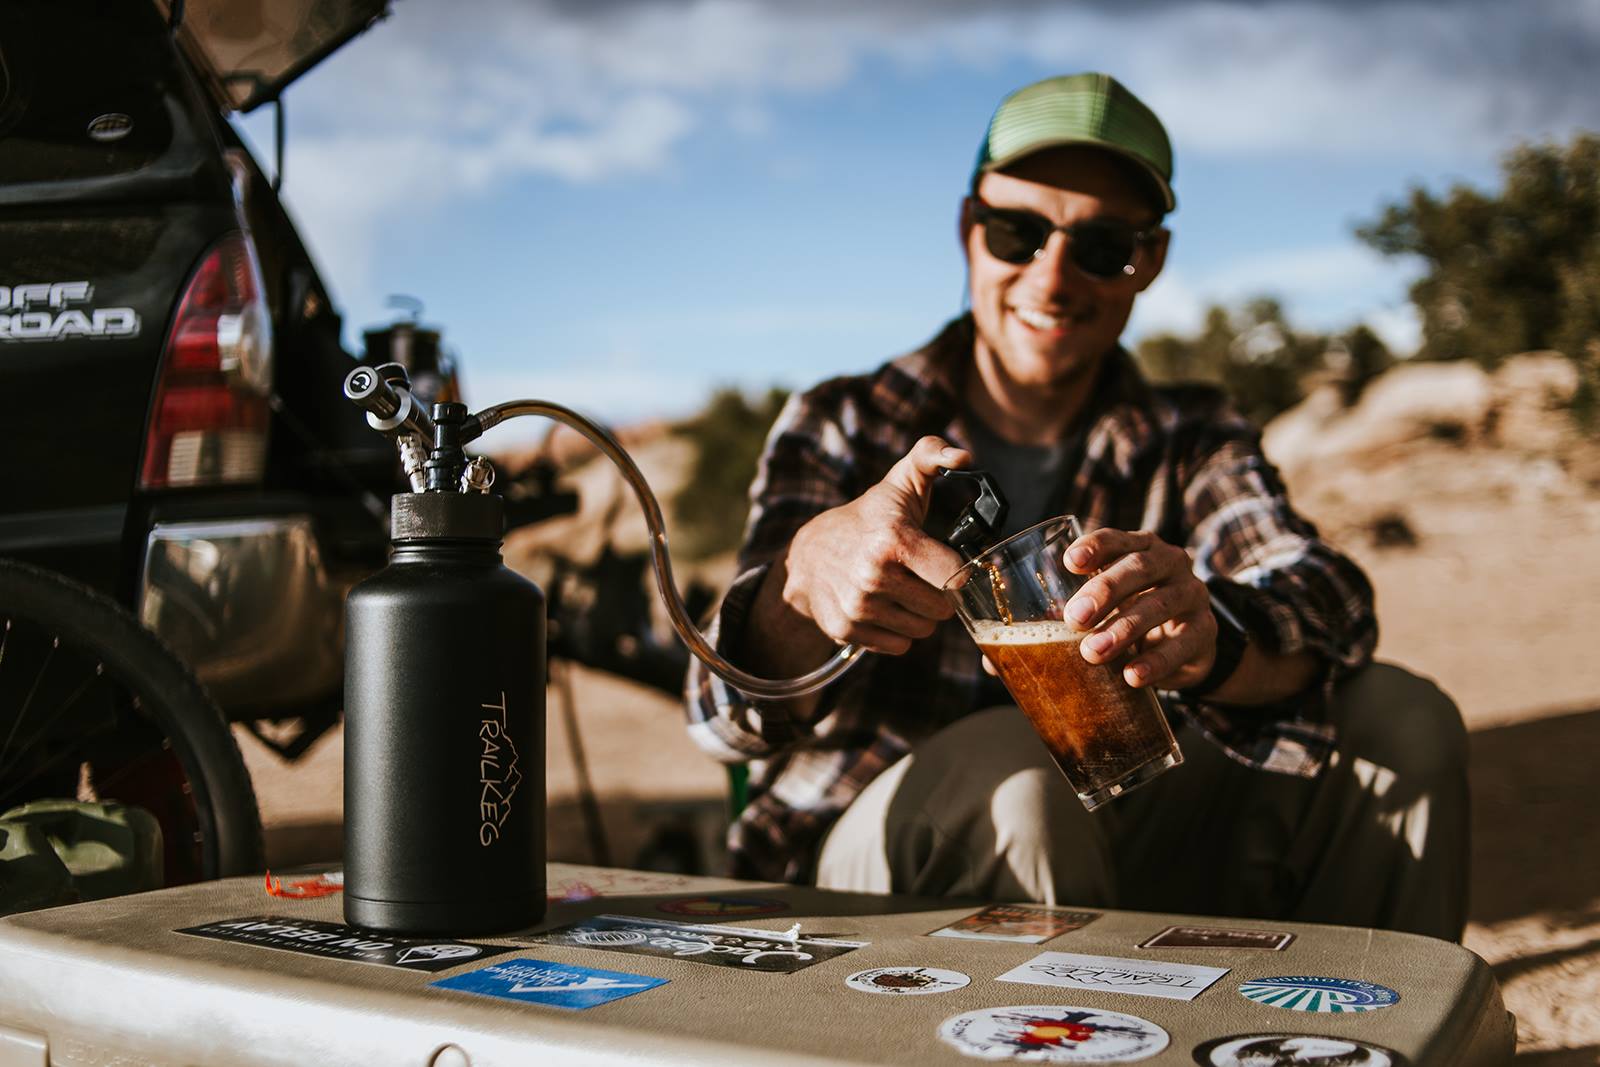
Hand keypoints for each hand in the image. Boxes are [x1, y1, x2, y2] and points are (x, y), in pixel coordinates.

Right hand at [780, 436, 970, 654]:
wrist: (808, 553)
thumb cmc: (869, 517)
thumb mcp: (899, 482)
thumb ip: (933, 455)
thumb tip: (964, 455)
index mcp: (893, 540)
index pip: (954, 577)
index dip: (957, 572)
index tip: (946, 562)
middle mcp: (873, 576)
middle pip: (941, 609)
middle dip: (937, 595)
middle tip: (920, 577)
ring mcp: (857, 606)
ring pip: (922, 631)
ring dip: (918, 615)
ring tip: (901, 591)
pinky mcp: (845, 630)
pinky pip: (898, 646)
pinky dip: (896, 632)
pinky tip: (883, 608)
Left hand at [1062, 528, 1216, 688]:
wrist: (1185, 645)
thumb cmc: (1133, 614)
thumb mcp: (1108, 605)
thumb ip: (1073, 612)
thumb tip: (1010, 649)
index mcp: (1141, 548)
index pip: (1117, 538)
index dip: (1095, 546)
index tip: (1070, 562)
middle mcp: (1170, 563)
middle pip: (1138, 567)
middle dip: (1104, 591)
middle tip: (1074, 619)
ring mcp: (1192, 594)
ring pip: (1160, 604)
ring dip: (1124, 629)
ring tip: (1093, 652)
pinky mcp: (1205, 630)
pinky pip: (1183, 643)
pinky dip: (1156, 661)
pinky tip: (1133, 676)